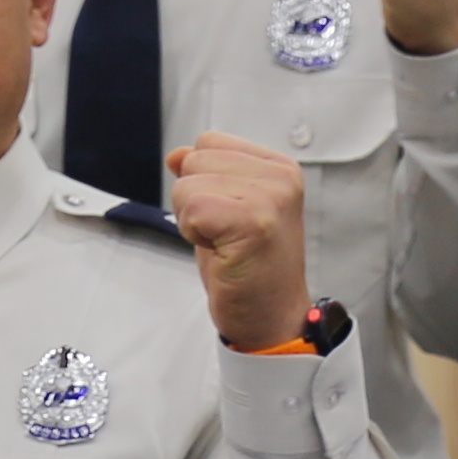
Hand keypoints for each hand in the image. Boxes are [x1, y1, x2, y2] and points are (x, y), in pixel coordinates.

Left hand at [166, 134, 314, 351]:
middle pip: (193, 160)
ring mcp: (270, 198)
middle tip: (226, 233)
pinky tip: (222, 251)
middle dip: (195, 199)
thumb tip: (177, 154)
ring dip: (193, 219)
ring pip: (187, 185)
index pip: (209, 142)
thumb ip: (206, 175)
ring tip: (225, 243)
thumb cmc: (251, 267)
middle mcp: (280, 177)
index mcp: (278, 167)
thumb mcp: (226, 209)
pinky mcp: (254, 221)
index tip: (228, 214)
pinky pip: (191, 209)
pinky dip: (194, 233)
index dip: (203, 180)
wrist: (272, 316)